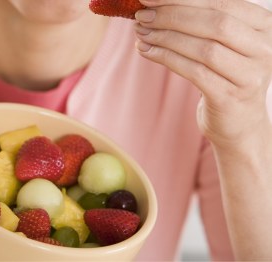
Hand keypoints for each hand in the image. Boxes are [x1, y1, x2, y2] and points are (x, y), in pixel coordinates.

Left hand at [134, 0, 271, 149]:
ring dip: (165, 38)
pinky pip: (194, 72)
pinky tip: (146, 52)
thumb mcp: (222, 43)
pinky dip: (166, 59)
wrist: (238, 122)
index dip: (182, 0)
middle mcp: (265, 49)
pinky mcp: (231, 97)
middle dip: (172, 16)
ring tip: (141, 34)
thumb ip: (200, 21)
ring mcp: (250, 75)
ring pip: (203, 49)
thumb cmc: (224, 74)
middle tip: (142, 16)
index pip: (222, 3)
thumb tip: (157, 4)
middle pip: (215, 23)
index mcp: (264, 26)